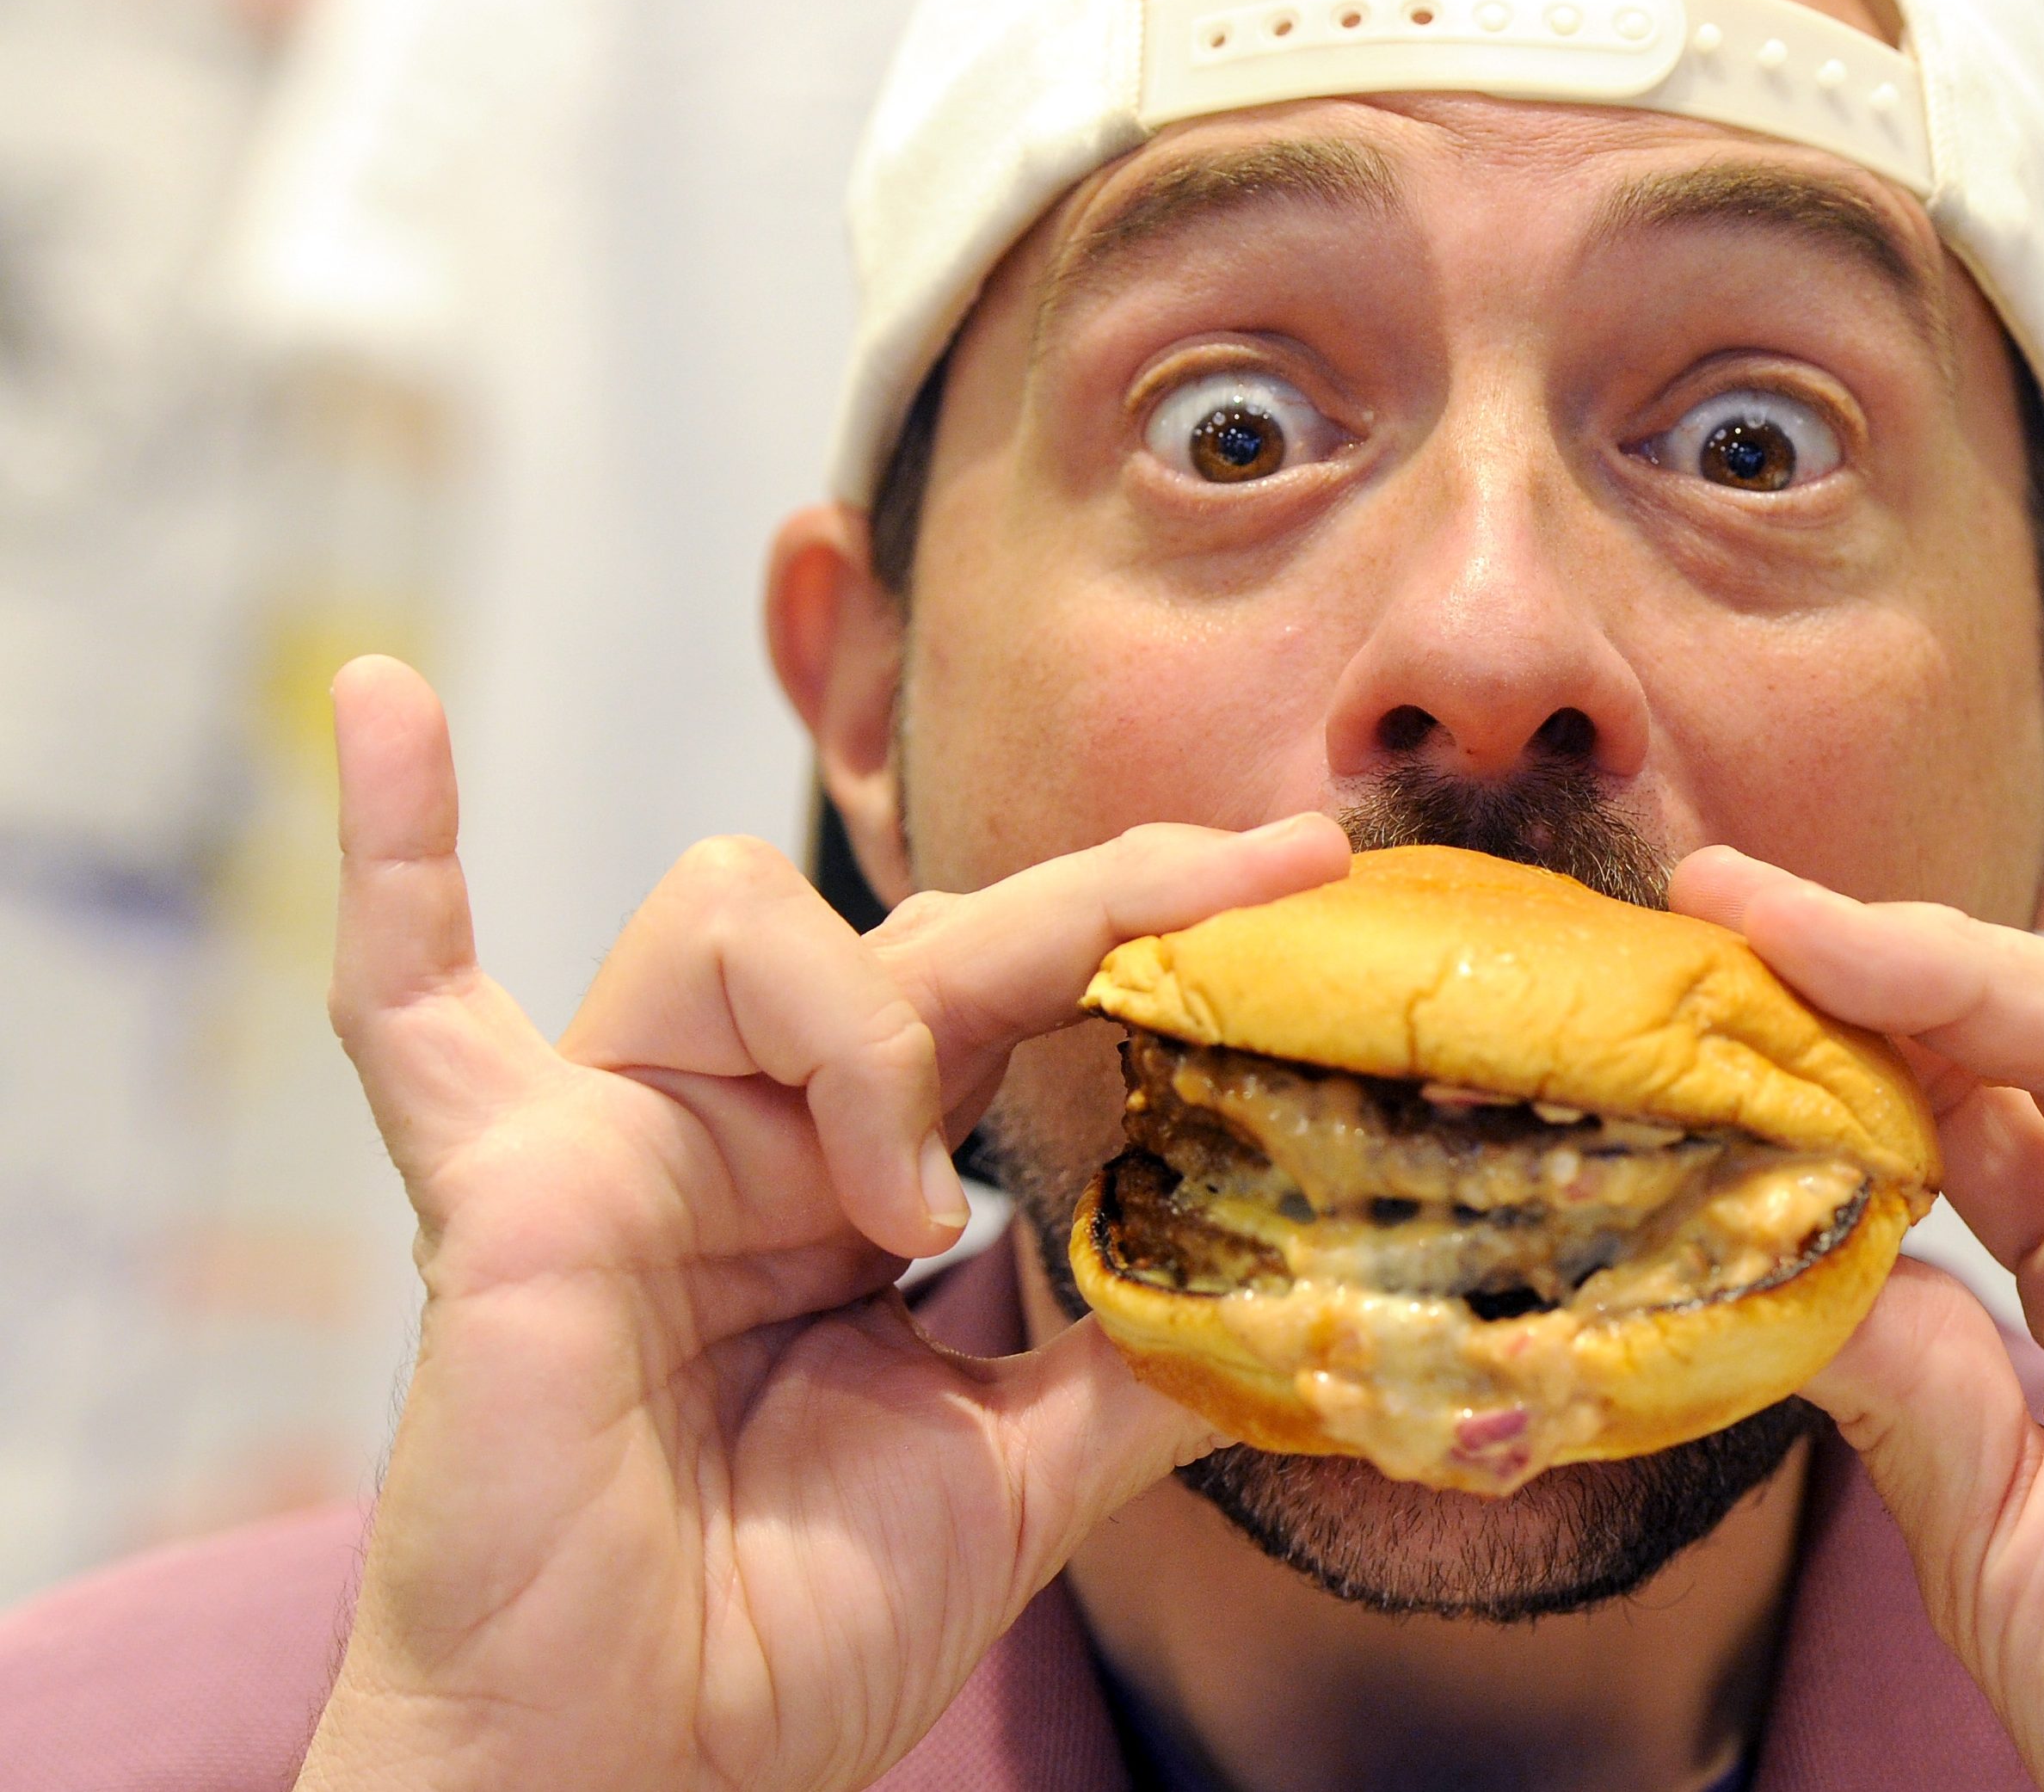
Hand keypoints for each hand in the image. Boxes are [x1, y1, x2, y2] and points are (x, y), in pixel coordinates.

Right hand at [300, 658, 1349, 1791]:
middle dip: (1099, 902)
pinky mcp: (504, 1184)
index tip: (1315, 868)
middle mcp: (748, 1127)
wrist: (640, 1771)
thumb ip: (1142, 1359)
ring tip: (902, 1212)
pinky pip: (409, 998)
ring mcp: (618, 1136)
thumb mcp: (1026, 1472)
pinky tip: (387, 700)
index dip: (1161, 915)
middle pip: (915, 928)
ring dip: (865, 1028)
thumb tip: (1300, 1291)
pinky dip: (397, 852)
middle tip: (1260, 878)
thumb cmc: (795, 1628)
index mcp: (863, 1177)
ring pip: (744, 914)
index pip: (1019, 985)